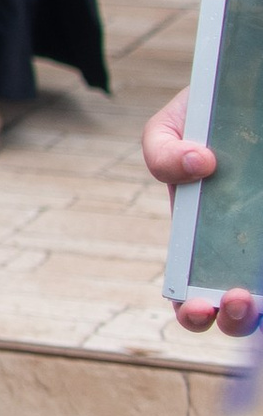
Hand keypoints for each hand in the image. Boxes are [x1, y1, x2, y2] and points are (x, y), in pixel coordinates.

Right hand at [144, 89, 255, 331]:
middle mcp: (239, 254)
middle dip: (236, 319)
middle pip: (238, 312)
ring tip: (258, 293)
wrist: (246, 96)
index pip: (192, 297)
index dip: (193, 313)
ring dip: (262, 310)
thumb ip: (162, 152)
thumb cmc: (208, 116)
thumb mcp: (171, 126)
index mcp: (198, 243)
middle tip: (237, 297)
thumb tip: (200, 165)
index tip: (199, 304)